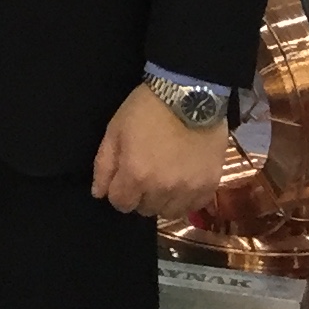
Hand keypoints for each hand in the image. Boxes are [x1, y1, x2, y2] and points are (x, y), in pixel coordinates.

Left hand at [91, 83, 231, 221]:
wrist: (190, 96)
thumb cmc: (147, 109)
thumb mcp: (115, 130)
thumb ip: (104, 165)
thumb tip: (99, 193)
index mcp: (136, 174)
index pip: (120, 203)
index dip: (118, 192)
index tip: (124, 178)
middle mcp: (162, 188)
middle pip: (144, 209)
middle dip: (140, 195)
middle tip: (145, 174)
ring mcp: (188, 189)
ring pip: (168, 212)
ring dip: (162, 200)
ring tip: (164, 179)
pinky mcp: (209, 185)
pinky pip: (193, 207)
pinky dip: (185, 199)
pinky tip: (182, 182)